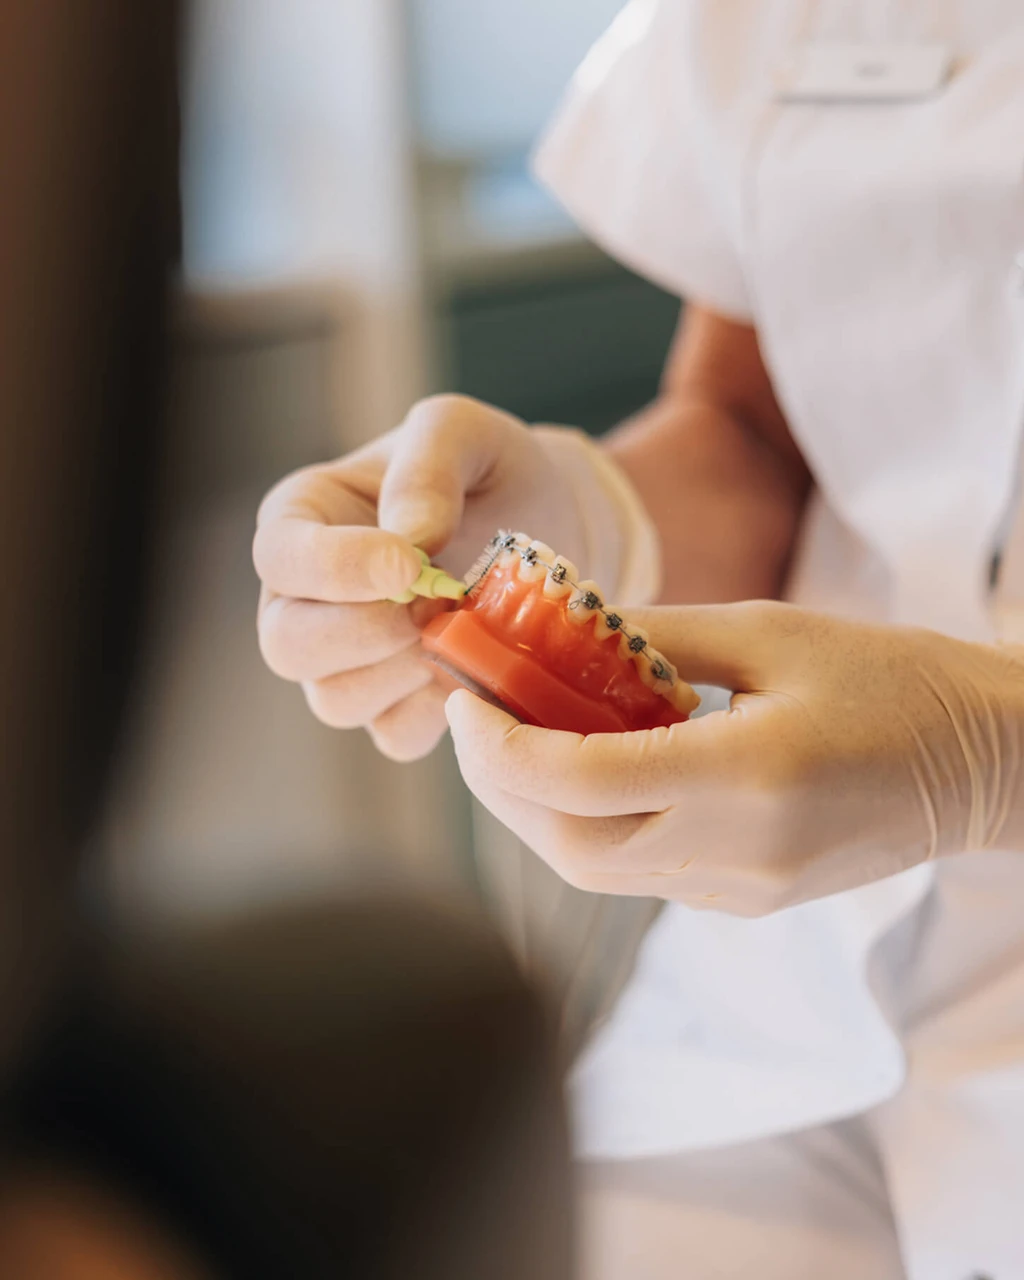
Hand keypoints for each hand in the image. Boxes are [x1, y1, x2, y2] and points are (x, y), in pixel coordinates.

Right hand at [253, 396, 590, 760]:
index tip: (409, 563)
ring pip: (336, 699)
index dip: (335, 569)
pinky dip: (437, 710)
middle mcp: (307, 597)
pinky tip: (475, 665)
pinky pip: (395, 734)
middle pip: (287, 645)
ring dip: (404, 673)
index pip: (280, 558)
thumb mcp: (464, 432)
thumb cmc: (491, 469)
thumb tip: (408, 538)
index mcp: (303, 519)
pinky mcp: (397, 705)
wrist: (550, 522)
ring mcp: (348, 660)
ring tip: (463, 626)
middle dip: (364, 632)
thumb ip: (427, 468)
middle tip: (438, 604)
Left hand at [446, 602, 1023, 915]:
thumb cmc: (889, 679)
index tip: (464, 700)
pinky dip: (592, 824)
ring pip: (596, 871)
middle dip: (497, 788)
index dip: (500, 749)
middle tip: (471, 721)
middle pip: (569, 847)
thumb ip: (657, 636)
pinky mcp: (745, 902)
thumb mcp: (771, 630)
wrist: (981, 762)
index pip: (582, 783)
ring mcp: (742, 890)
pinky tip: (586, 770)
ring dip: (537, 811)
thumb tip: (563, 631)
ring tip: (514, 741)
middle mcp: (738, 851)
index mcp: (748, 774)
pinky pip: (639, 872)